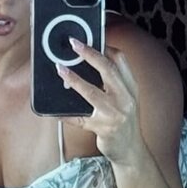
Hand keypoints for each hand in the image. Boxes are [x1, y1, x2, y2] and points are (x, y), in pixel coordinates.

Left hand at [56, 38, 143, 165]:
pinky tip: (55, 111)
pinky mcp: (104, 129)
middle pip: (108, 70)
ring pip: (92, 92)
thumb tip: (91, 63)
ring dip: (74, 80)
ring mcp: (115, 115)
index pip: (120, 60)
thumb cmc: (124, 123)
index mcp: (131, 88)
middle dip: (90, 54)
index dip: (105, 46)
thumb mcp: (126, 100)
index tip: (90, 37)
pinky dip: (66, 115)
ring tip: (61, 69)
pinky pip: (80, 119)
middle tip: (74, 44)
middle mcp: (126, 99)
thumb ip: (114, 83)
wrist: (131, 151)